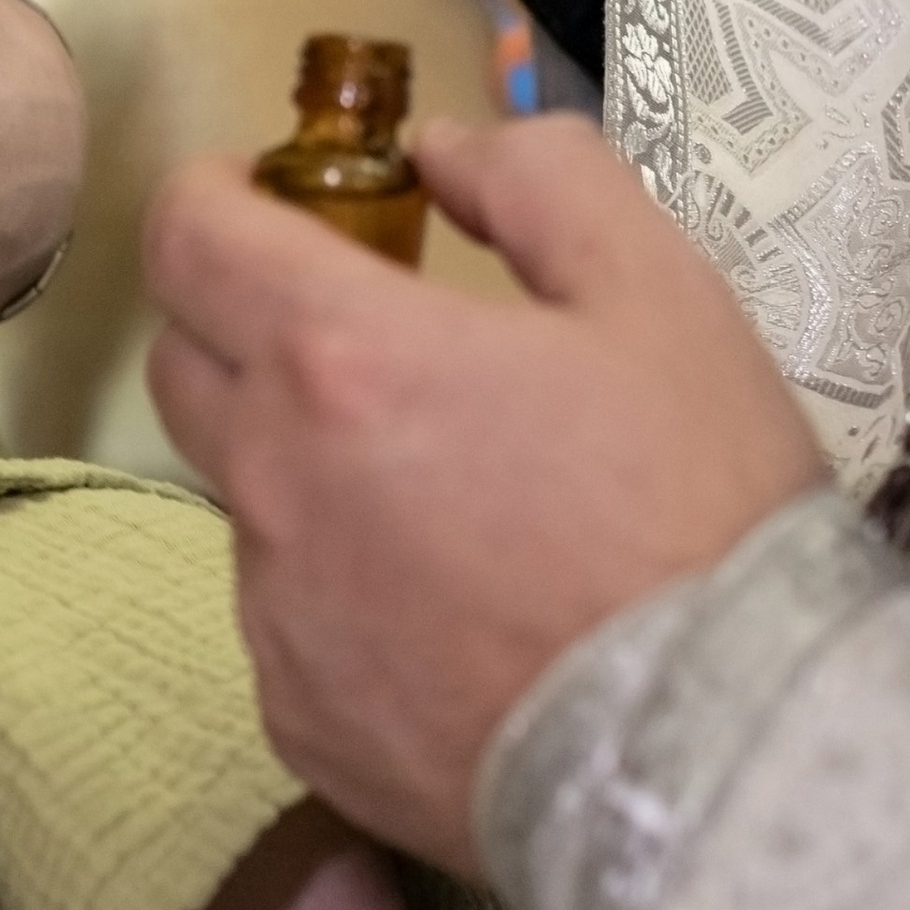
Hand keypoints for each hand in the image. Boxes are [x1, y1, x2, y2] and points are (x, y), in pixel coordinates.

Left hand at [146, 115, 828, 871]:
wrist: (725, 756)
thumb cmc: (698, 511)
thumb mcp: (660, 293)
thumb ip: (539, 181)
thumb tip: (442, 153)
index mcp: (338, 358)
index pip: (185, 240)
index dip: (207, 199)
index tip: (258, 196)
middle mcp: (272, 482)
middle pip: (185, 364)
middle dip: (243, 321)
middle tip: (358, 330)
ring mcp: (274, 614)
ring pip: (245, 502)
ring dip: (308, 470)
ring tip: (450, 499)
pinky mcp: (298, 721)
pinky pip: (289, 623)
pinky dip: (345, 596)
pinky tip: (456, 616)